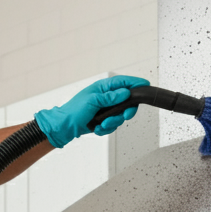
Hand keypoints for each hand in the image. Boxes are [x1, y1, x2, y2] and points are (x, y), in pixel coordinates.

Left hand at [34, 75, 149, 147]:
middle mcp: (106, 97)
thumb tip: (125, 92)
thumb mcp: (93, 101)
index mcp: (103, 88)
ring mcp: (105, 109)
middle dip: (125, 111)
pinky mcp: (103, 120)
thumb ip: (110, 97)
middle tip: (124, 115)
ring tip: (101, 124)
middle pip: (127, 101)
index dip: (135, 84)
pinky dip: (105, 128)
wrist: (64, 127)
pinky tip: (97, 128)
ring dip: (112, 122)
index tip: (145, 86)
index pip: (123, 82)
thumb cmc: (74, 111)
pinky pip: (112, 125)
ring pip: (120, 116)